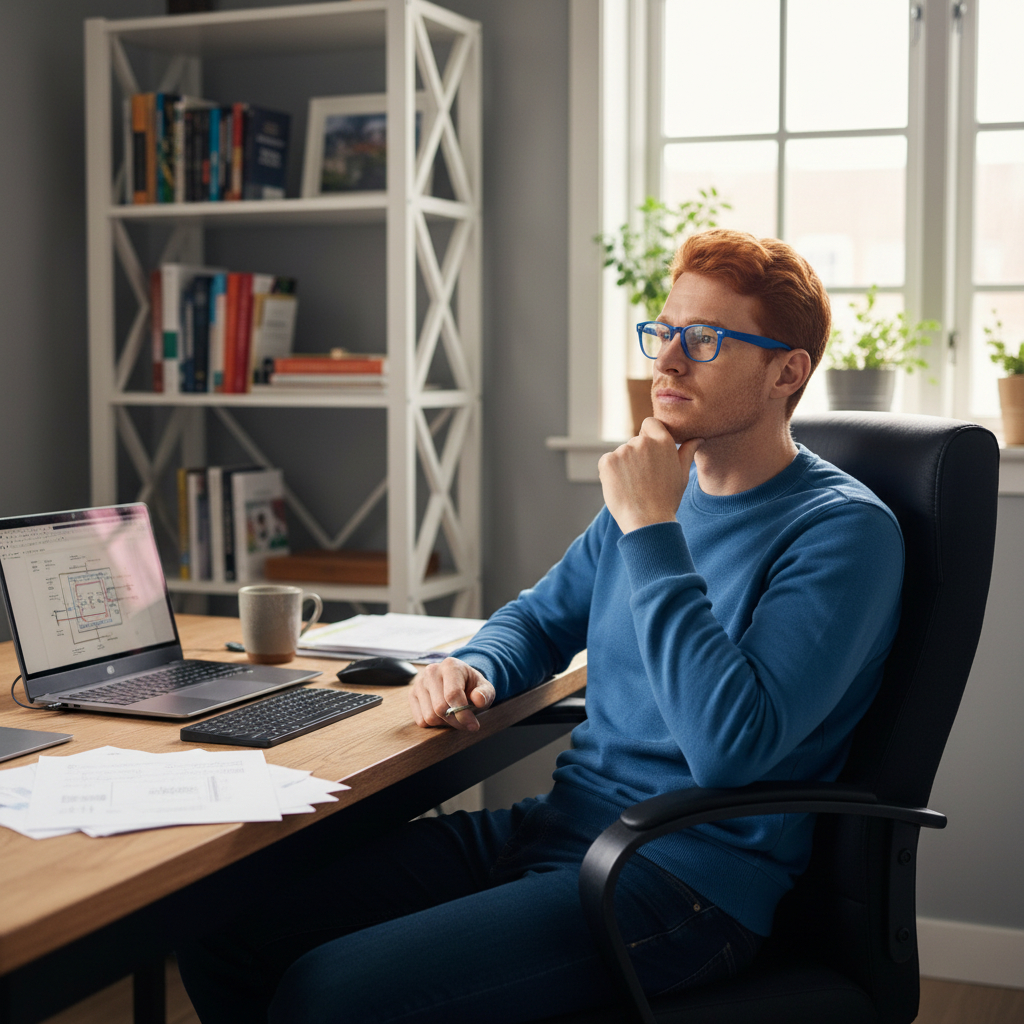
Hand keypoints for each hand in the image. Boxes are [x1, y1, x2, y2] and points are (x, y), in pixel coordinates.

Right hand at [408, 657, 495, 731]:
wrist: (459, 680)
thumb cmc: (472, 685)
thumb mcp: (485, 687)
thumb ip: (485, 693)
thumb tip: (478, 699)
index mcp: (450, 665)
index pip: (452, 694)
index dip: (463, 714)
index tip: (474, 725)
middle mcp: (431, 671)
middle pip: (440, 708)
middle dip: (456, 721)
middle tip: (467, 723)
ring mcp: (419, 683)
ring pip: (429, 717)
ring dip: (445, 723)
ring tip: (455, 716)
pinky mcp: (412, 695)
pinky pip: (421, 720)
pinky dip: (435, 723)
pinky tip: (443, 715)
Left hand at [598, 419, 702, 533]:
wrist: (647, 521)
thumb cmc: (667, 499)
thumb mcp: (682, 474)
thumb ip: (687, 452)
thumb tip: (699, 437)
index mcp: (663, 441)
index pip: (650, 423)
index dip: (649, 436)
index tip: (651, 453)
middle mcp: (642, 441)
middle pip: (635, 441)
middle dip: (637, 456)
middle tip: (644, 480)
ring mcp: (623, 450)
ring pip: (621, 453)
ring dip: (624, 465)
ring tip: (634, 486)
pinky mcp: (607, 461)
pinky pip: (607, 462)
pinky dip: (611, 472)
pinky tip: (622, 487)